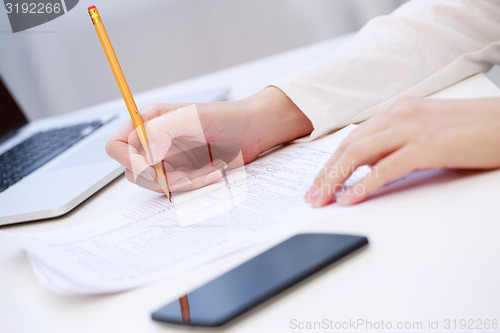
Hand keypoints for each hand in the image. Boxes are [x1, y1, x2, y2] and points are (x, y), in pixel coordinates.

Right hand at [106, 87, 312, 192]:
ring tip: (209, 168)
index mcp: (149, 122)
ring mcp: (168, 160)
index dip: (129, 160)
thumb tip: (145, 155)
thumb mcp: (192, 117)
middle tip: (187, 173)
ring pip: (156, 185)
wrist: (253, 131)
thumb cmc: (225, 117)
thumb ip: (162, 130)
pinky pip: (177, 190)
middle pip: (134, 172)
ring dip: (183, 183)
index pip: (118, 146)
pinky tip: (213, 171)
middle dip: (161, 177)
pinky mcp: (183, 174)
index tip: (151, 168)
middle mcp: (154, 142)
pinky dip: (195, 186)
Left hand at [305, 97, 499, 206]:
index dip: (331, 162)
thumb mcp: (427, 134)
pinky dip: (363, 184)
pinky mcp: (427, 145)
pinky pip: (386, 168)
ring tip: (321, 200)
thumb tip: (371, 171)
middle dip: (325, 173)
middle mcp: (399, 115)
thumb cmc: (473, 131)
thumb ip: (398, 146)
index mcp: (397, 111)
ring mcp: (412, 128)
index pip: (353, 138)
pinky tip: (350, 197)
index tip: (319, 182)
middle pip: (349, 146)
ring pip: (359, 154)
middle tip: (311, 196)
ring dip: (334, 179)